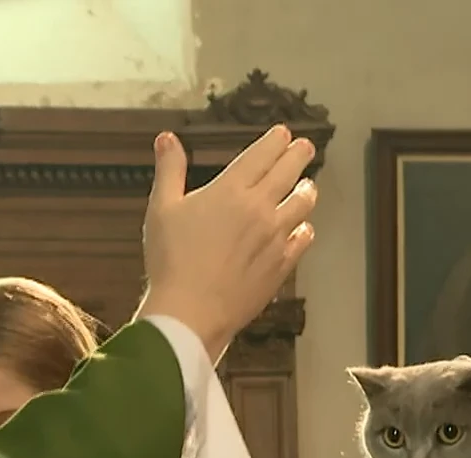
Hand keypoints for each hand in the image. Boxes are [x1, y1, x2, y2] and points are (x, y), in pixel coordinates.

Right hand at [138, 126, 318, 360]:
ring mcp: (275, 238)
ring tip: (308, 185)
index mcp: (230, 190)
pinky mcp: (281, 265)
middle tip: (305, 146)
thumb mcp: (162, 209)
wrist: (192, 311)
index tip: (283, 133)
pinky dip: (305, 230)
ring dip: (307, 190)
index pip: (262, 154)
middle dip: (299, 155)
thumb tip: (167, 138)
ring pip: (302, 204)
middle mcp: (259, 208)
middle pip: (289, 172)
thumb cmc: (171, 260)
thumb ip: (169, 170)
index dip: (275, 140)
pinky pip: (302, 240)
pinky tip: (304, 229)